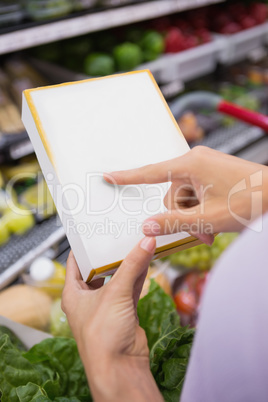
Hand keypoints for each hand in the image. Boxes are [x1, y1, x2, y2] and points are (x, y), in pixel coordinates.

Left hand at [62, 237, 162, 401]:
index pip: (75, 262)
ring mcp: (106, 306)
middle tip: (118, 236)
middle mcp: (88, 299)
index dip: (83, 247)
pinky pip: (130, 288)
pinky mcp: (123, 312)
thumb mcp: (115, 293)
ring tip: (135, 244)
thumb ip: (132, 265)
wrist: (120, 367)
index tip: (93, 232)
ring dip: (127, 264)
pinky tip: (145, 261)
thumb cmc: (102, 336)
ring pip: (116, 278)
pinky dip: (137, 275)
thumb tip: (145, 242)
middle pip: (98, 269)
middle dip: (109, 254)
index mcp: (73, 293)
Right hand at [104, 146, 267, 237]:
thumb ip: (172, 223)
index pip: (150, 172)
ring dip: (194, 217)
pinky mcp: (213, 173)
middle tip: (201, 234)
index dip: (127, 177)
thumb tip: (146, 226)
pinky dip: (202, 210)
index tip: (108, 176)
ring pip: (184, 198)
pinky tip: (215, 221)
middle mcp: (195, 161)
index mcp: (191, 164)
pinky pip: (196, 194)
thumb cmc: (250, 202)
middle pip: (171, 195)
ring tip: (212, 231)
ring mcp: (205, 166)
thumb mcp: (207, 218)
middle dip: (182, 217)